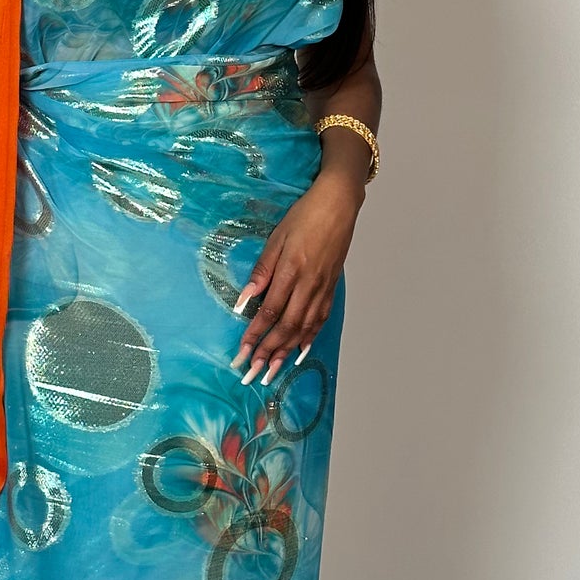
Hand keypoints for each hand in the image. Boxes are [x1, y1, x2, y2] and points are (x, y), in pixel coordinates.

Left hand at [231, 170, 362, 385]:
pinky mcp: (331, 288)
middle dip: (267, 353)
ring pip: (303, 329)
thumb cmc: (304, 217)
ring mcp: (322, 289)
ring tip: (272, 372)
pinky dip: (308, 339)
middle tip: (253, 374)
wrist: (339, 205)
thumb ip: (261, 271)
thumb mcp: (276, 238)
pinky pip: (320, 320)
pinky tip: (299, 352)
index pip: (269, 312)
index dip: (254, 336)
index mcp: (291, 272)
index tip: (241, 354)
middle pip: (286, 328)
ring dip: (286, 353)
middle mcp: (308, 286)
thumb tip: (244, 300)